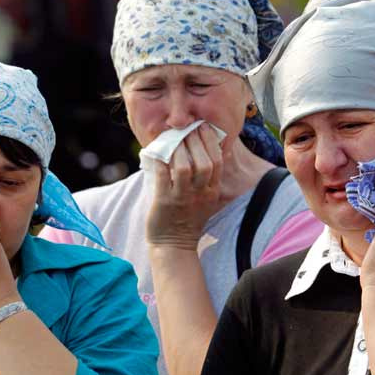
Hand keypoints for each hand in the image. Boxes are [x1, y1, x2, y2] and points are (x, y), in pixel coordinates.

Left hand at [146, 123, 222, 250]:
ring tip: (173, 138)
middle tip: (187, 128)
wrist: (174, 246)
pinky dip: (160, 162)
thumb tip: (201, 151)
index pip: (217, 162)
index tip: (203, 128)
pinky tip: (157, 151)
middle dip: (195, 141)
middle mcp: (200, 194)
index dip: (211, 142)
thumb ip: (206, 180)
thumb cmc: (188, 220)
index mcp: (211, 192)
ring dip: (178, 149)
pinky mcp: (164, 202)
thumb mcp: (205, 200)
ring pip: (183, 168)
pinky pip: (162, 176)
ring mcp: (181, 198)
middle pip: (203, 163)